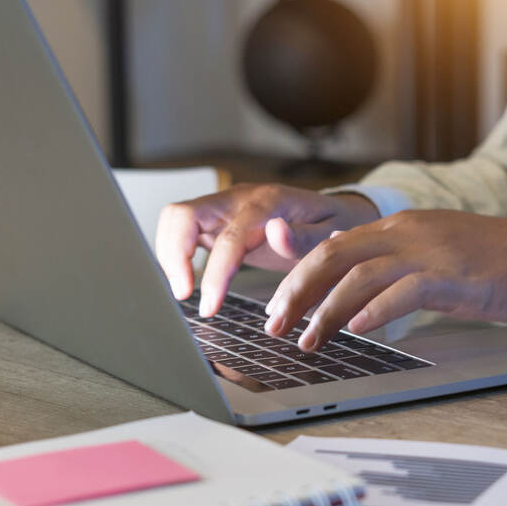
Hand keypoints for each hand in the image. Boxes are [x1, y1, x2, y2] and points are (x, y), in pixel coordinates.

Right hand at [155, 184, 378, 315]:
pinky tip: (184, 279)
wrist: (337, 213)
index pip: (229, 237)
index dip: (214, 274)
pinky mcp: (217, 218)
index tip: (208, 306)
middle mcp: (240, 199)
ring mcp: (225, 206)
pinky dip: (175, 252)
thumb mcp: (334, 233)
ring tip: (182, 290)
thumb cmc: (336, 226)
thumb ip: (305, 238)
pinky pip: (182, 228)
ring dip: (169, 254)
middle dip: (173, 256)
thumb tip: (276, 233)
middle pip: (184, 215)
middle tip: (182, 295)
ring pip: (176, 219)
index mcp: (269, 203)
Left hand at [263, 210, 506, 351]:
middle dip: (296, 292)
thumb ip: (395, 267)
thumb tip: (356, 290)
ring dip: (326, 311)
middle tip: (274, 325)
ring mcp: (430, 252)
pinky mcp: (454, 275)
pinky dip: (375, 312)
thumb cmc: (496, 263)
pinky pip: (404, 291)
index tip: (277, 306)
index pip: (333, 246)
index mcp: (400, 227)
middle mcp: (407, 232)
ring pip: (360, 275)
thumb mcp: (435, 256)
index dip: (297, 275)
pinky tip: (359, 331)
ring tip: (308, 340)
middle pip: (333, 255)